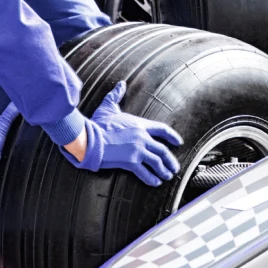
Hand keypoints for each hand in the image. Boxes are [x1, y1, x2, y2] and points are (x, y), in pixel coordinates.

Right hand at [63, 80, 180, 184]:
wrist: (89, 138)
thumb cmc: (97, 124)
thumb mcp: (108, 107)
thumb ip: (116, 96)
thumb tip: (121, 84)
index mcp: (139, 125)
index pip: (161, 129)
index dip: (172, 136)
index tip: (179, 142)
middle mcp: (142, 137)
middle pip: (162, 149)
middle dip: (170, 160)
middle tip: (175, 167)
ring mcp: (137, 150)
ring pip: (157, 161)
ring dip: (164, 170)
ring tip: (167, 176)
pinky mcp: (130, 161)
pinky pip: (144, 172)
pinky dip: (151, 179)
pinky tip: (155, 182)